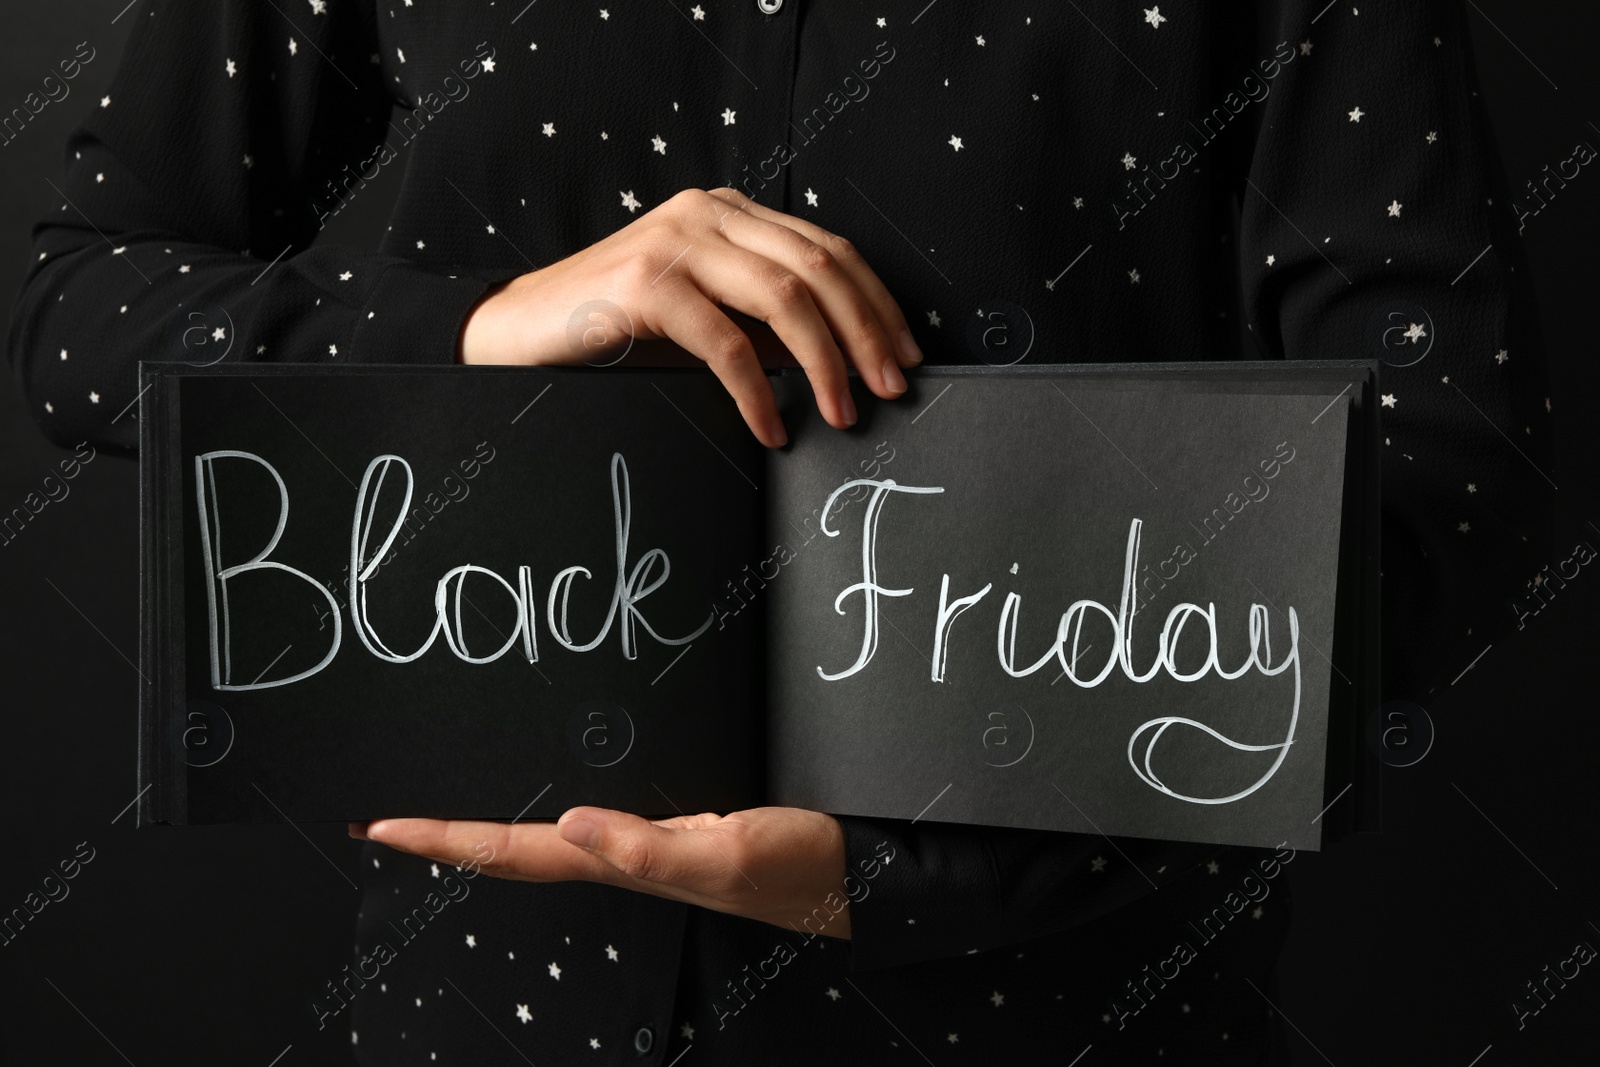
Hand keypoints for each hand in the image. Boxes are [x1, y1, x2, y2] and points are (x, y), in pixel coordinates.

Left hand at [353, 805, 852, 938]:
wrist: (854, 873)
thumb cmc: (799, 868)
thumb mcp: (725, 854)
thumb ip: (648, 847)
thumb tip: (568, 824)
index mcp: (624, 862)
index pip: (514, 853)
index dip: (446, 841)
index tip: (384, 829)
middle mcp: (626, 859)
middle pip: (514, 854)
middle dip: (448, 841)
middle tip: (387, 826)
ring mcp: (649, 850)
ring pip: (547, 844)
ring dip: (488, 834)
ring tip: (440, 823)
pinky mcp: (676, 835)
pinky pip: (590, 830)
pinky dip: (547, 823)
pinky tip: (550, 813)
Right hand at [457, 186, 922, 447]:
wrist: (520, 332)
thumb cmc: (617, 329)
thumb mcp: (706, 317)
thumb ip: (764, 322)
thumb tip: (841, 359)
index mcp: (730, 212)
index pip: (828, 250)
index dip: (877, 303)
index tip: (907, 354)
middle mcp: (708, 213)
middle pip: (818, 269)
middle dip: (866, 333)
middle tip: (890, 388)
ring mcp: (676, 241)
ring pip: (784, 299)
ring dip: (825, 363)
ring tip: (843, 413)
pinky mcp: (645, 283)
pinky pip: (726, 341)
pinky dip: (758, 391)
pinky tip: (773, 426)